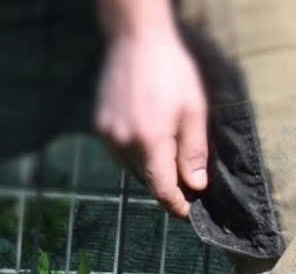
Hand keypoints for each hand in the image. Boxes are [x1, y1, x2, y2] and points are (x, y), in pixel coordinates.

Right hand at [95, 24, 209, 217]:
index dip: (176, 205)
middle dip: (167, 186)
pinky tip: (150, 141)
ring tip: (169, 159)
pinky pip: (120, 153)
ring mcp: (108, 134)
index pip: (162, 189)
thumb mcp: (194, 112)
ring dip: (151, 170)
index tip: (187, 213)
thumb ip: (194, 153)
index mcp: (150, 141)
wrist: (135, 38)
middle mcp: (123, 141)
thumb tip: (196, 186)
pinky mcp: (99, 125)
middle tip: (187, 184)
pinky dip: (136, 155)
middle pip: (147, 180)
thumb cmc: (171, 72)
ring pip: (132, 169)